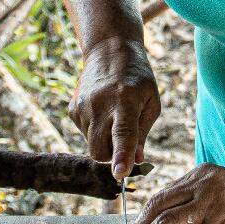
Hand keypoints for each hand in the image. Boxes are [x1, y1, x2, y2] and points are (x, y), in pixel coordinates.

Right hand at [69, 35, 159, 179]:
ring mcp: (82, 106)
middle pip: (99, 150)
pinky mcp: (72, 109)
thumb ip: (143, 133)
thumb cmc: (137, 78)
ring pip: (92, 144)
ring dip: (104, 141)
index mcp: (125, 100)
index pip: (123, 133)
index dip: (122, 155)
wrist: (108, 50)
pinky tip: (102, 111)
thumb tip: (137, 161)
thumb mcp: (151, 101)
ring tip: (114, 115)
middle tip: (125, 142)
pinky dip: (95, 131)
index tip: (120, 174)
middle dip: (111, 157)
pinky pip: (84, 134)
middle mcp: (100, 104)